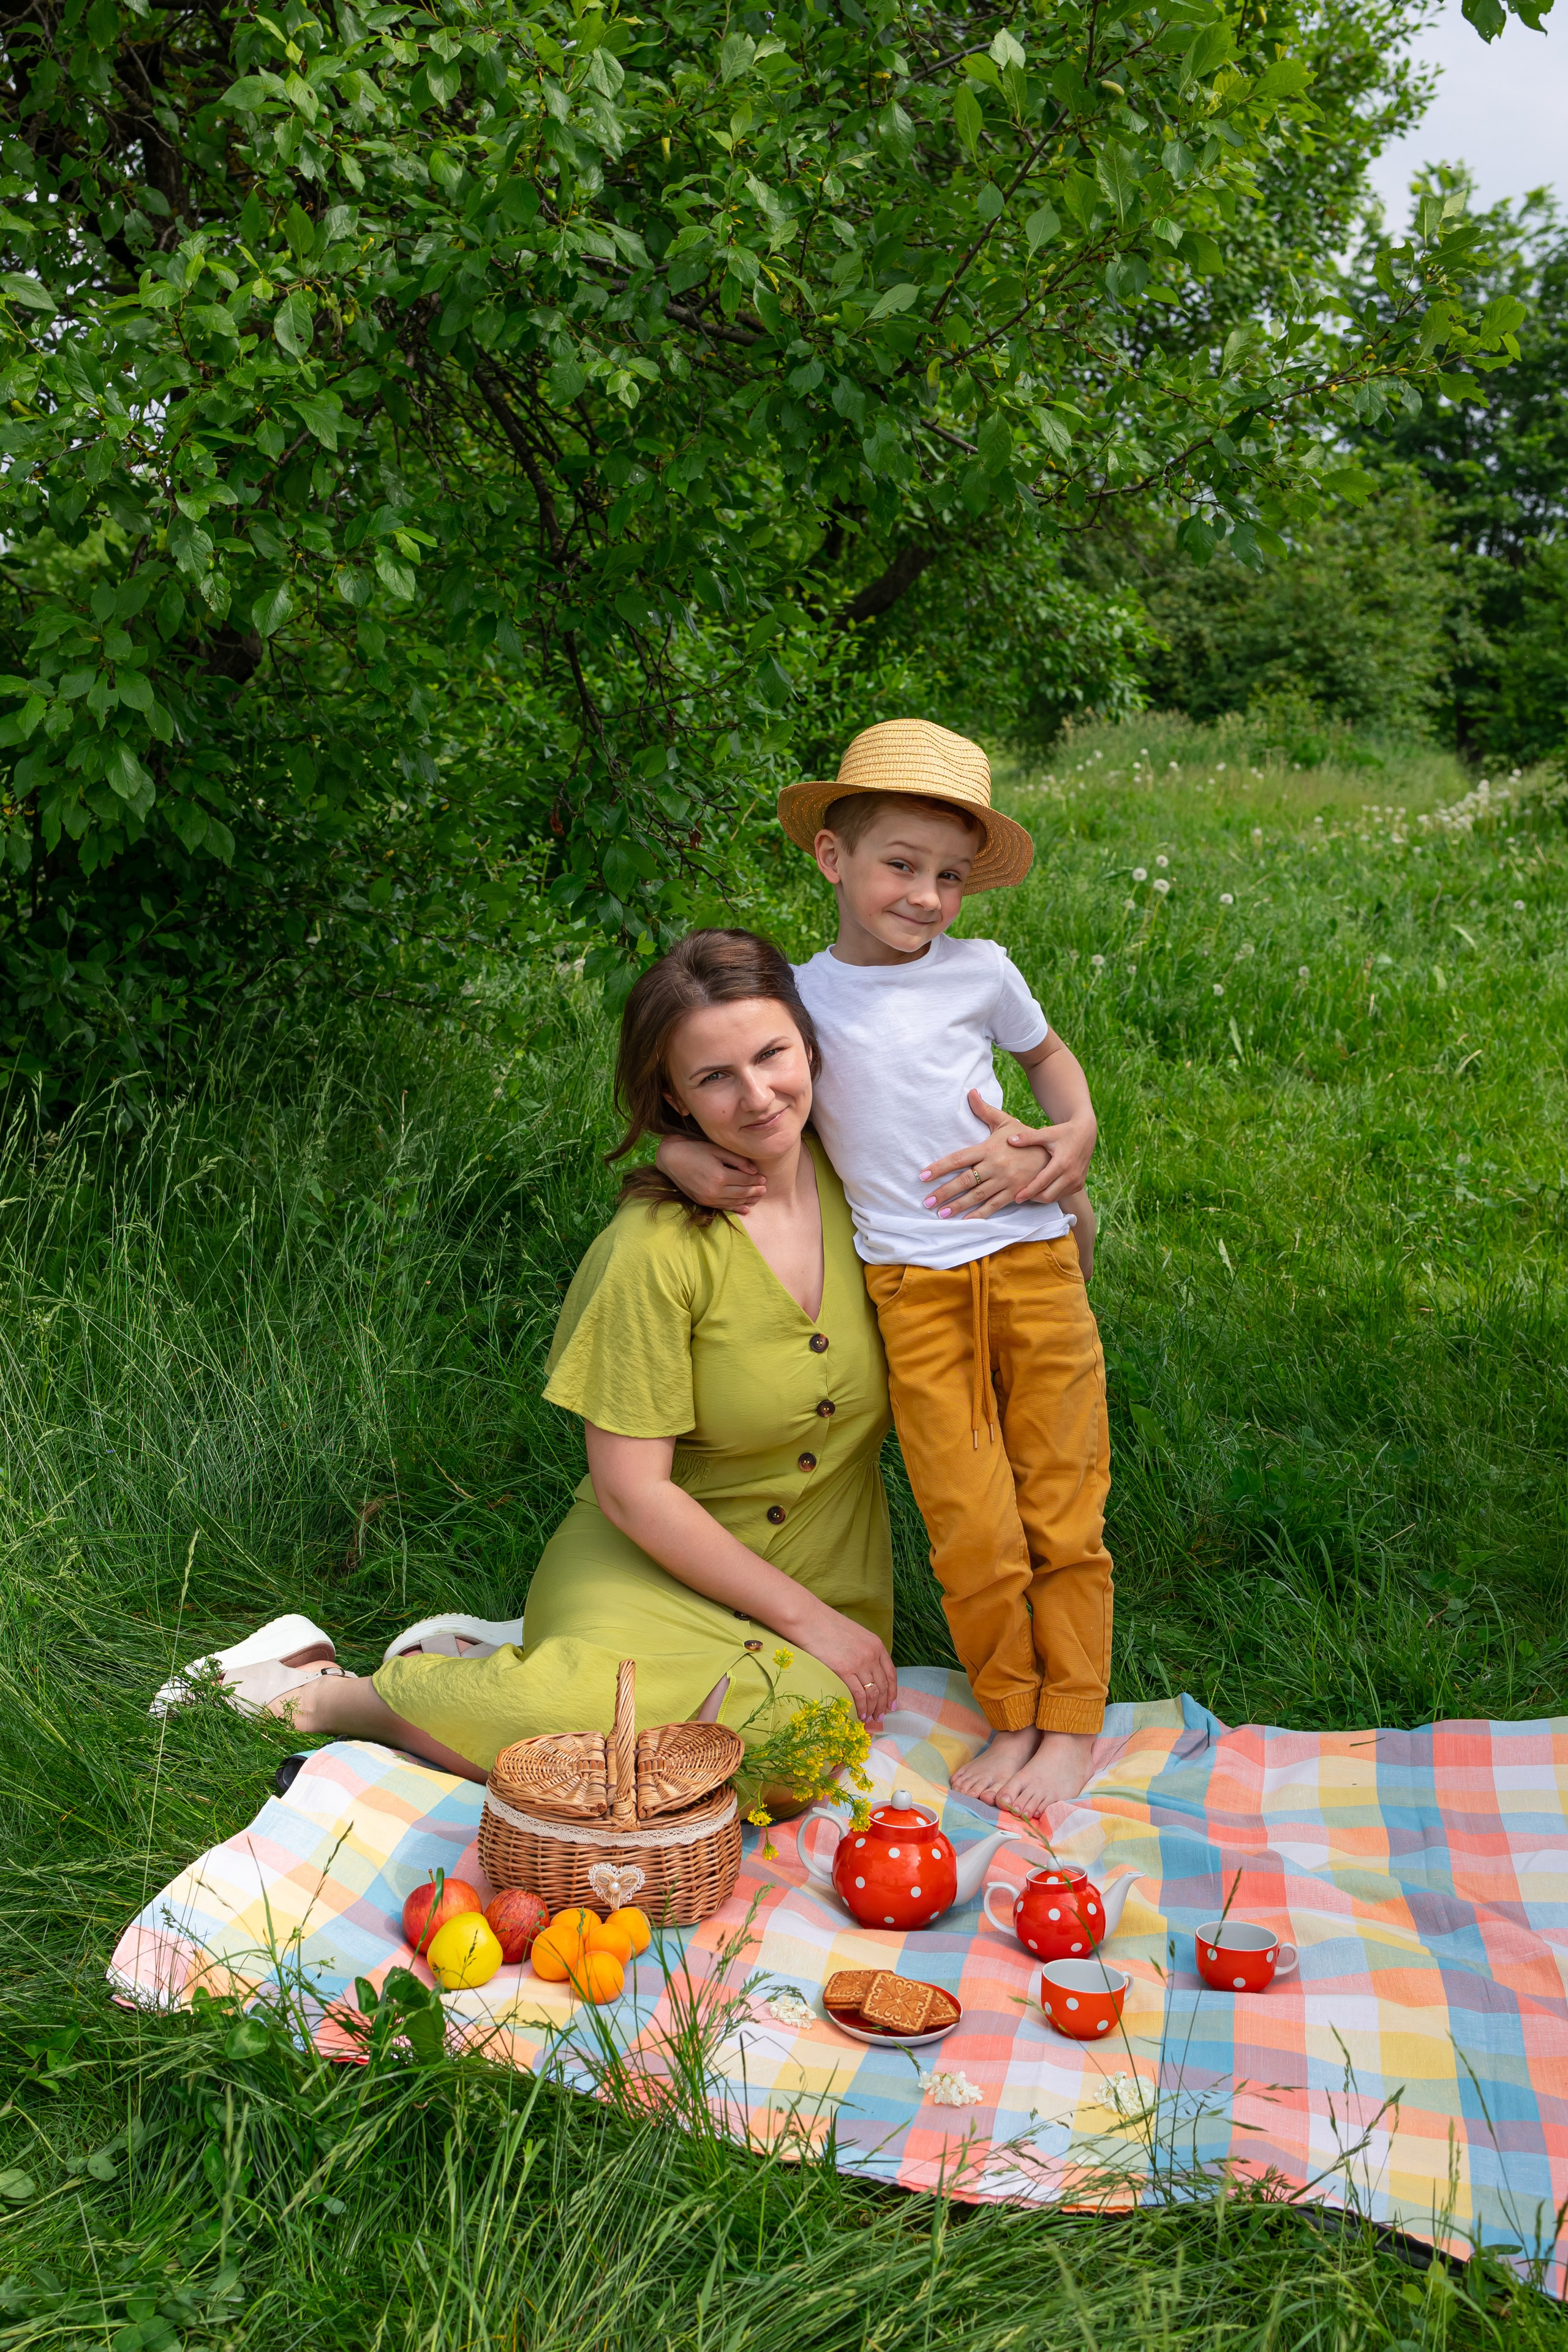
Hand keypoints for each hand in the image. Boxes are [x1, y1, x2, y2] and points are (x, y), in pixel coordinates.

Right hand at [656, 1132, 765, 1213]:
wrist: (671, 1158)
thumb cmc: (695, 1149)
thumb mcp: (717, 1150)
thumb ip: (737, 1160)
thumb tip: (753, 1170)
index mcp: (720, 1176)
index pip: (744, 1180)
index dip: (756, 1180)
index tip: (764, 1178)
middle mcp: (714, 1190)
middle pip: (741, 1192)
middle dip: (754, 1191)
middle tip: (765, 1189)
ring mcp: (708, 1198)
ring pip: (734, 1202)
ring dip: (748, 1200)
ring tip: (758, 1197)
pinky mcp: (702, 1202)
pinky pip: (723, 1207)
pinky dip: (735, 1208)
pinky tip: (745, 1208)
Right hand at [794, 1606, 897, 1723]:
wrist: (810, 1620)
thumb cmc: (827, 1626)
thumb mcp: (855, 1635)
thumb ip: (865, 1651)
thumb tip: (867, 1672)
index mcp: (876, 1645)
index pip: (891, 1674)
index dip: (893, 1692)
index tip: (891, 1705)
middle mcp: (871, 1654)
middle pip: (883, 1686)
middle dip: (883, 1705)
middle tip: (879, 1717)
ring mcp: (859, 1663)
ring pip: (873, 1693)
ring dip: (873, 1709)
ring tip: (869, 1719)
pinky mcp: (844, 1670)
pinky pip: (858, 1695)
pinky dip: (861, 1707)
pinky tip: (859, 1715)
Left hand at [919, 1096, 1048, 1221]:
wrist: (1053, 1154)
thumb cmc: (1024, 1138)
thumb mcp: (1005, 1122)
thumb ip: (985, 1111)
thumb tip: (970, 1092)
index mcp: (988, 1148)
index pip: (958, 1158)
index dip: (939, 1167)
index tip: (923, 1175)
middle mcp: (995, 1166)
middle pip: (965, 1180)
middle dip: (944, 1192)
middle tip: (927, 1202)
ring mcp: (1005, 1181)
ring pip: (977, 1196)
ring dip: (958, 1206)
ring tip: (941, 1214)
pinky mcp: (1014, 1193)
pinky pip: (994, 1206)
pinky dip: (979, 1215)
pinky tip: (965, 1222)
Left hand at [1009, 1105, 1095, 1205]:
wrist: (1086, 1133)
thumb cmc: (1064, 1132)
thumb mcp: (1047, 1133)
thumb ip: (1028, 1138)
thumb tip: (1009, 1140)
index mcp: (1062, 1163)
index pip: (1042, 1183)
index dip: (1028, 1192)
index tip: (1016, 1197)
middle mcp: (1071, 1175)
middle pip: (1047, 1196)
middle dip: (1033, 1197)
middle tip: (1019, 1196)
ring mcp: (1077, 1181)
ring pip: (1055, 1198)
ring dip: (1041, 1197)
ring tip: (1028, 1193)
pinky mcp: (1079, 1184)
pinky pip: (1062, 1195)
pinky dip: (1051, 1195)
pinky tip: (1041, 1190)